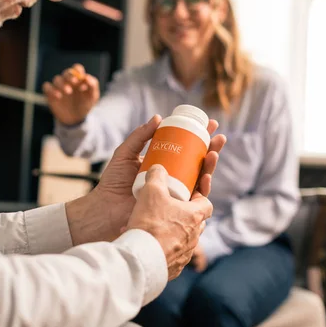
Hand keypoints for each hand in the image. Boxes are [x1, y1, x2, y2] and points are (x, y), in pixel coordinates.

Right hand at [43, 63, 99, 125]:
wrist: (76, 118)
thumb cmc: (85, 104)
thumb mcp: (93, 96)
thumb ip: (92, 85)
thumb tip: (87, 77)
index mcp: (78, 78)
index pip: (76, 68)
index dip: (77, 71)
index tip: (80, 77)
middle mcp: (67, 80)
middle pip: (66, 72)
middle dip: (70, 76)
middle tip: (74, 82)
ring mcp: (58, 86)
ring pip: (57, 79)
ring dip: (62, 84)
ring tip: (68, 92)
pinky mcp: (50, 93)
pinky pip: (46, 87)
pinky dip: (51, 89)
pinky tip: (58, 96)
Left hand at [66, 115, 226, 245]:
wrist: (106, 207)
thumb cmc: (113, 181)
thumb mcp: (125, 153)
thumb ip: (139, 136)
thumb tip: (158, 118)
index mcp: (162, 164)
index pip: (185, 148)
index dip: (199, 137)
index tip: (209, 124)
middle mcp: (172, 178)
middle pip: (198, 162)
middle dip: (212, 149)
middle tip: (219, 138)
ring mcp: (175, 193)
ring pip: (200, 178)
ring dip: (211, 166)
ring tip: (214, 154)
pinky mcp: (175, 208)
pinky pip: (194, 199)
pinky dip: (203, 187)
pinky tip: (207, 176)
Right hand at [125, 165, 211, 279]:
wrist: (142, 259)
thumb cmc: (150, 224)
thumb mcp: (151, 191)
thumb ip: (156, 175)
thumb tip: (158, 168)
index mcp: (194, 216)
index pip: (206, 203)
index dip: (199, 196)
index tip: (187, 193)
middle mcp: (194, 236)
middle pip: (196, 222)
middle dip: (184, 214)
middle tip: (168, 208)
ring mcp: (186, 254)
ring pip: (183, 239)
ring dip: (172, 232)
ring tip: (153, 226)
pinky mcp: (174, 268)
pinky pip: (172, 255)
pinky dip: (163, 248)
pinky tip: (147, 243)